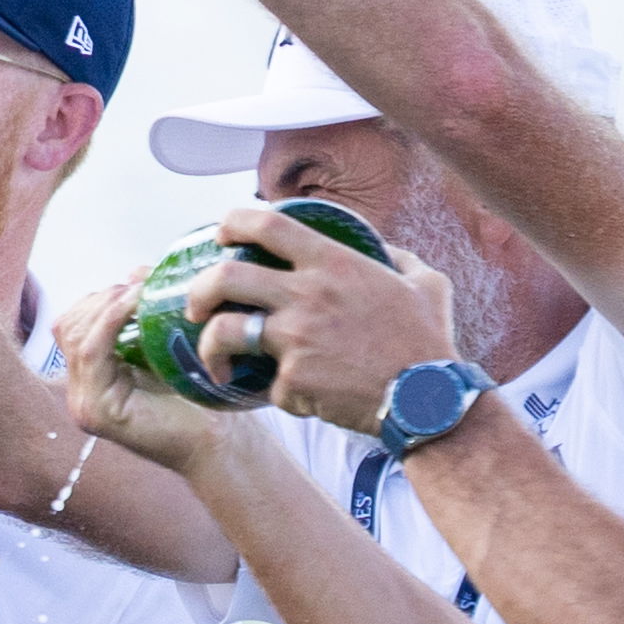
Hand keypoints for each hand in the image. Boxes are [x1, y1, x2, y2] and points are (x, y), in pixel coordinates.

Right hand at [58, 278, 235, 476]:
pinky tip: (137, 304)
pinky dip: (111, 320)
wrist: (219, 440)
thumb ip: (144, 314)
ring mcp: (84, 405)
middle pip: (67, 326)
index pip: (71, 325)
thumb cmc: (199, 395)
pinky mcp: (96, 411)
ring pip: (75, 335)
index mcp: (91, 380)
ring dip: (107, 305)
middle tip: (138, 285)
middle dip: (101, 299)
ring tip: (140, 292)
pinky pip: (91, 352)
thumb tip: (136, 271)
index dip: (98, 298)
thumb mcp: (162, 345)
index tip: (134, 283)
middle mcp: (80, 394)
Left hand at [186, 203, 458, 437]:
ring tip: (218, 364)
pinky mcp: (293, 381)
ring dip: (210, 349)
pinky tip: (302, 399)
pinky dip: (282, 394)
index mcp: (334, 264)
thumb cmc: (428, 341)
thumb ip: (397, 259)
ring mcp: (295, 340)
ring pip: (224, 333)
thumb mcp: (425, 283)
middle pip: (224, 278)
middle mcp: (306, 295)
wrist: (428, 400)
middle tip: (195, 306)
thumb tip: (384, 250)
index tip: (221, 236)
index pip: (267, 225)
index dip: (233, 223)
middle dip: (198, 290)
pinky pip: (269, 385)